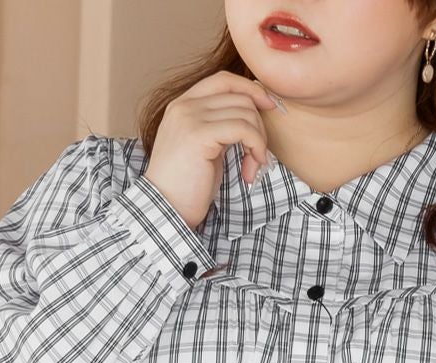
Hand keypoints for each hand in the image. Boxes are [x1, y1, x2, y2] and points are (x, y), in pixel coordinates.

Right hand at [141, 70, 277, 230]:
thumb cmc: (186, 187)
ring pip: (245, 112)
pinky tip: (251, 170)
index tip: (270, 106)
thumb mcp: (204, 148)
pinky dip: (255, 147)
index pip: (224, 80)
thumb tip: (252, 115)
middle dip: (259, 126)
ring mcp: (190, 117)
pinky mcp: (199, 134)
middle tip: (258, 157)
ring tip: (252, 167)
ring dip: (258, 142)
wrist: (166, 209)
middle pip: (240, 97)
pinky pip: (243, 129)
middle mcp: (184, 105)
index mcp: (183, 105)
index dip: (251, 89)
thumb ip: (220, 126)